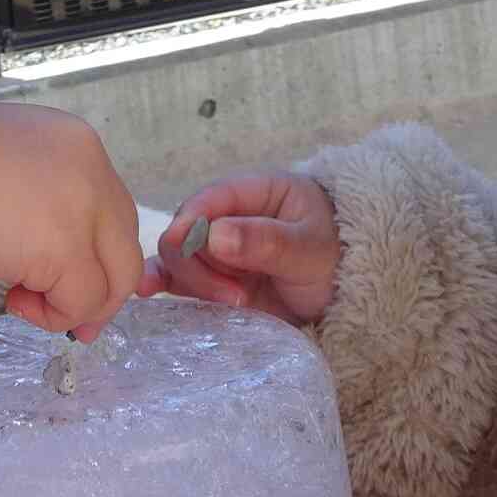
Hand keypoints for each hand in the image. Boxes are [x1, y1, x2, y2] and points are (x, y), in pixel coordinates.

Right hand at [0, 100, 141, 339]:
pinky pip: (80, 301)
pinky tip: (14, 301)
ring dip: (76, 305)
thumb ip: (40, 199)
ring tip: (25, 303)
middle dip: (103, 292)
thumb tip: (47, 256)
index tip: (71, 284)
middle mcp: (92, 170)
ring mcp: (83, 208)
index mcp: (76, 145)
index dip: (97, 255)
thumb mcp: (5, 169)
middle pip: (125, 247)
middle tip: (75, 321)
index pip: (112, 211)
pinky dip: (52, 315)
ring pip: (115, 279)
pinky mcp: (63, 247)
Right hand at [137, 173, 339, 325]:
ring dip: (191, 280)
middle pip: (185, 232)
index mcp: (252, 193)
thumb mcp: (311, 248)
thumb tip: (214, 236)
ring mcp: (218, 252)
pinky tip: (146, 290)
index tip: (194, 248)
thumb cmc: (337, 258)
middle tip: (237, 295)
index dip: (194, 223)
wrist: (349, 295)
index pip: (208, 200)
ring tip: (233, 302)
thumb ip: (267, 241)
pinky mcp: (214, 281)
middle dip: (199, 264)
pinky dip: (163, 283)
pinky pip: (179, 278)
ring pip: (177, 257)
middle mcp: (227, 219)